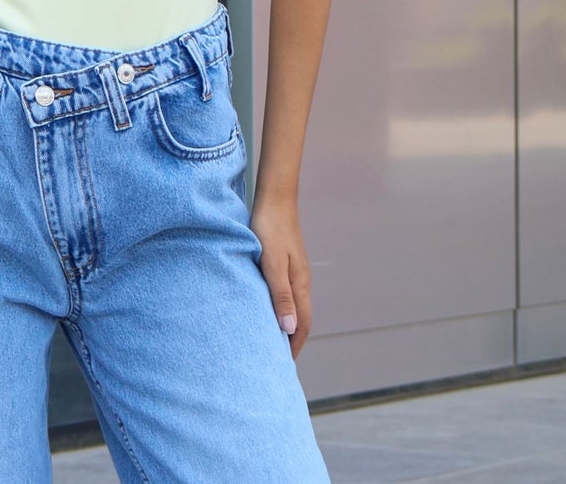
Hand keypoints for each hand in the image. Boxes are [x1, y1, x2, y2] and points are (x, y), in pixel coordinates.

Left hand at [250, 194, 312, 360]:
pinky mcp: (284, 262)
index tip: (282, 367)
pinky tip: (263, 307)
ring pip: (291, 305)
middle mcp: (300, 280)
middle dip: (290, 340)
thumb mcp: (272, 263)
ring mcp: (293, 271)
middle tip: (274, 360)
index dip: (293, 346)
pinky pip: (283, 292)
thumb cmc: (270, 227)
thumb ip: (281, 295)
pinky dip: (277, 307)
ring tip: (267, 339)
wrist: (274, 197)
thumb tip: (289, 329)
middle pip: (299, 319)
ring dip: (284, 324)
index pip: (302, 325)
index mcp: (299, 284)